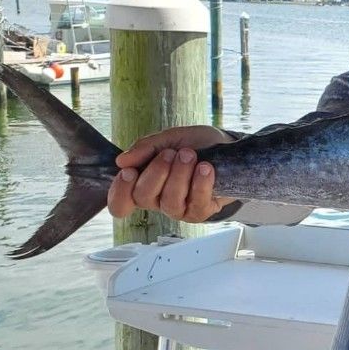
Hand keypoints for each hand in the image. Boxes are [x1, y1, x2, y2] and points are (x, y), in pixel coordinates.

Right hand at [107, 125, 236, 221]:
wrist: (229, 148)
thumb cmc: (196, 145)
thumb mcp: (169, 138)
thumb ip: (146, 147)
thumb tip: (122, 161)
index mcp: (143, 184)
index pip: (120, 204)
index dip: (119, 191)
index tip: (129, 171)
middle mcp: (158, 201)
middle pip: (143, 198)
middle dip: (156, 171)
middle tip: (171, 153)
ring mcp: (180, 209)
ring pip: (170, 201)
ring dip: (179, 175)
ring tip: (190, 155)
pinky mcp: (201, 211)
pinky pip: (196, 203)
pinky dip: (200, 183)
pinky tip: (206, 168)